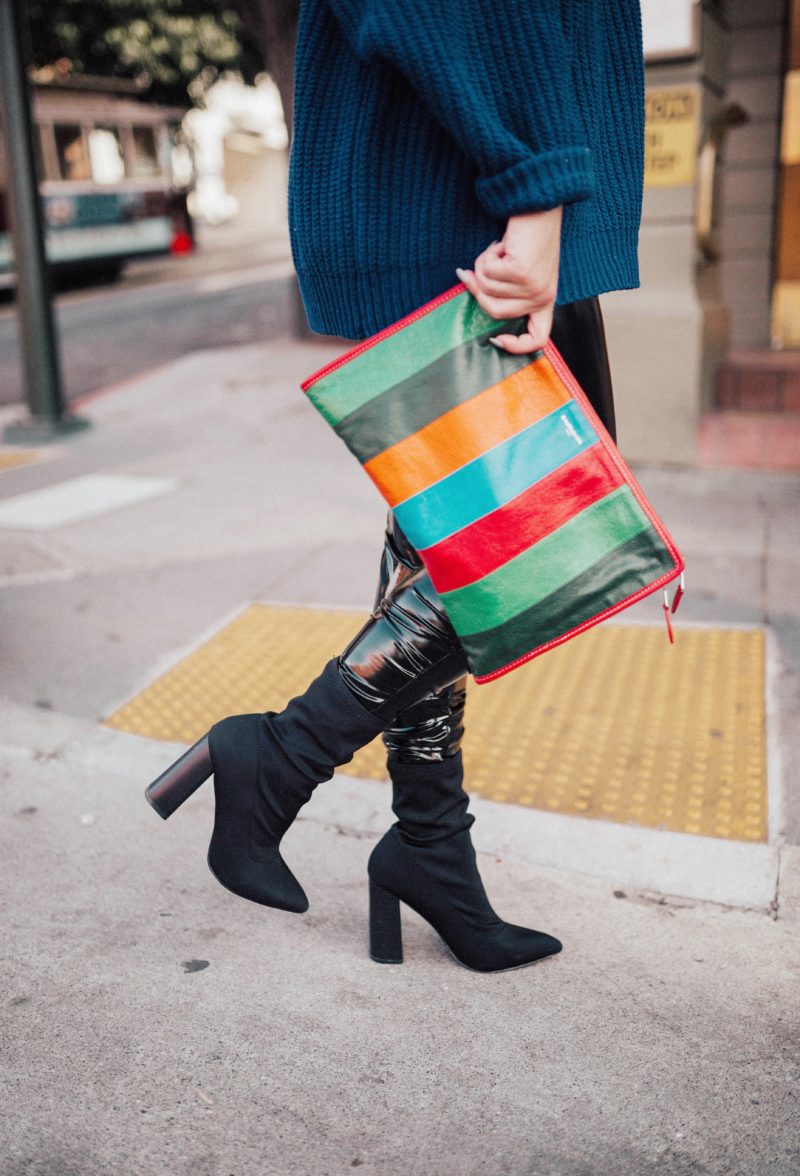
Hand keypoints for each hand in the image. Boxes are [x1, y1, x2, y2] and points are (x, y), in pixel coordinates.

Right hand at [456, 206, 561, 352]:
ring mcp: (533, 286)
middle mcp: (543, 297)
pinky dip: (487, 255)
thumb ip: (506, 288)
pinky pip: (487, 273)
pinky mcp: (521, 272)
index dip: (516, 346)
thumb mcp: (522, 268)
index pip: (539, 338)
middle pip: (496, 312)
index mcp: (546, 300)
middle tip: (479, 265)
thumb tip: (469, 286)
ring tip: (500, 249)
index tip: (495, 338)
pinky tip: (503, 243)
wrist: (540, 204)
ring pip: (487, 290)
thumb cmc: (528, 235)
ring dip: (484, 266)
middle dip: (479, 288)